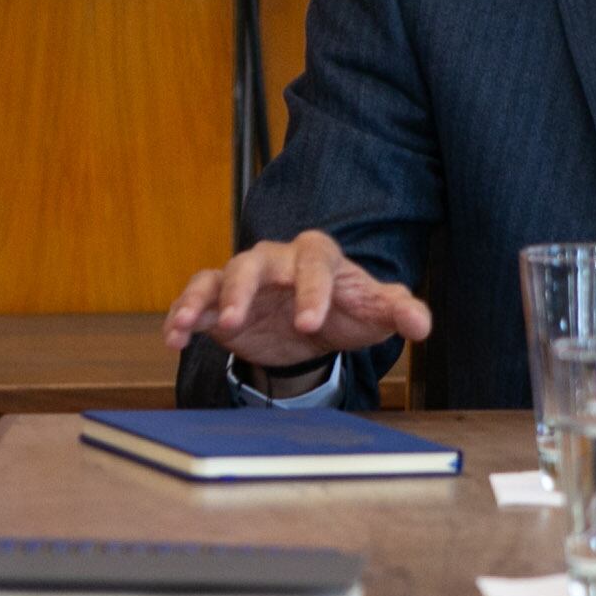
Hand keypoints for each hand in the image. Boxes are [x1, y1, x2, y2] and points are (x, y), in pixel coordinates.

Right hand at [162, 229, 432, 373]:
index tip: (310, 322)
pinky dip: (182, 316)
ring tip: (191, 323)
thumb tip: (421, 325)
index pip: (314, 262)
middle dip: (246, 289)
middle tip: (240, 319)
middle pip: (255, 261)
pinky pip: (197, 300)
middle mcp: (276, 260)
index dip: (311, 290)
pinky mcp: (221, 302)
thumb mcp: (376, 312)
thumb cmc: (348, 310)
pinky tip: (174, 339)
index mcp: (317, 257)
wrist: (317, 324)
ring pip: (219, 277)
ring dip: (204, 299)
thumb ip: (400, 312)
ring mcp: (245, 278)